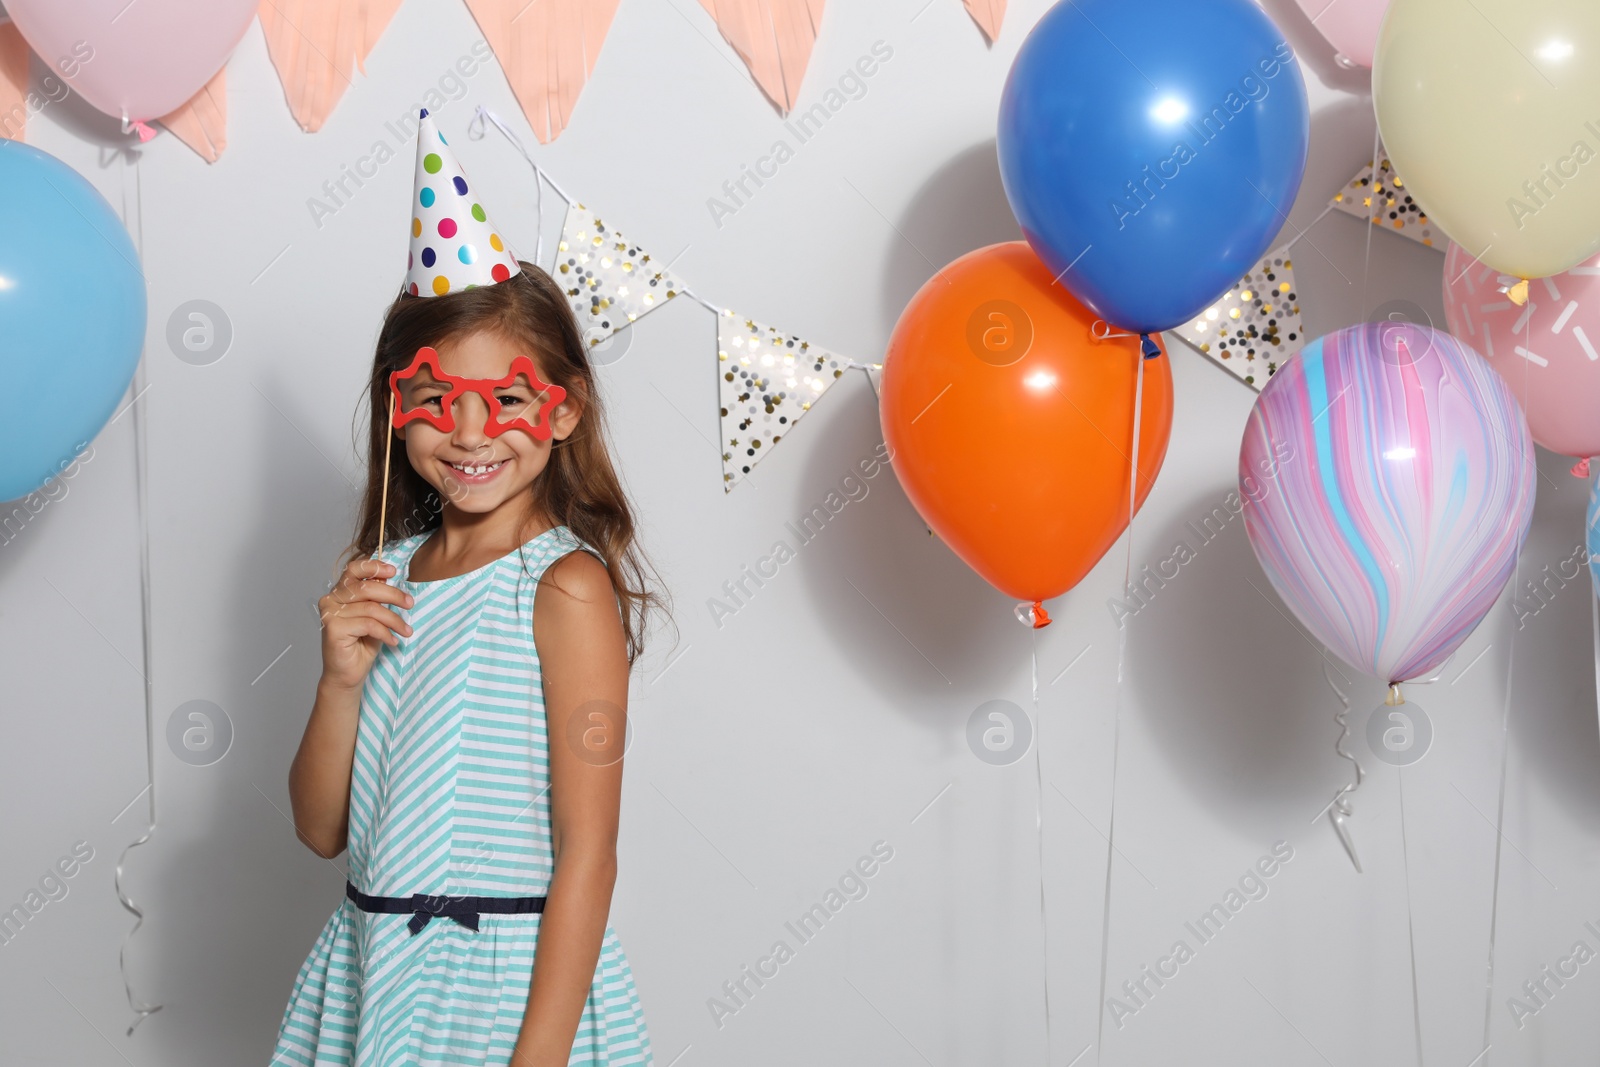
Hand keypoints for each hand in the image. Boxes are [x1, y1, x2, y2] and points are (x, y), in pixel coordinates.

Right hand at [317, 557, 413, 691]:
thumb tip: (387, 577)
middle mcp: (331, 600)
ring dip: (394, 620)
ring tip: (406, 631)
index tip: (394, 571)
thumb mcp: (375, 615)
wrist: (348, 674)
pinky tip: (392, 641)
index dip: (374, 566)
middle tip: (410, 604)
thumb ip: (376, 596)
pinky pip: (368, 624)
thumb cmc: (361, 644)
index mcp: (340, 592)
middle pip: (367, 587)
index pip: (353, 569)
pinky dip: (385, 632)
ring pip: (371, 608)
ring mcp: (330, 614)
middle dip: (393, 595)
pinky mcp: (333, 628)